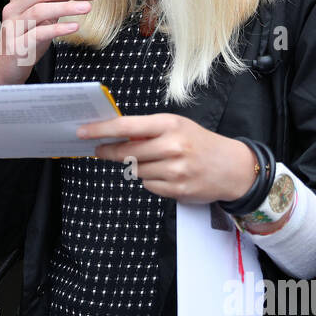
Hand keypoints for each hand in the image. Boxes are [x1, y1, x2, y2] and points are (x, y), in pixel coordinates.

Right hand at [0, 0, 96, 85]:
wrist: (7, 67)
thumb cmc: (27, 39)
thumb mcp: (40, 18)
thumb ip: (53, 3)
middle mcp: (12, 9)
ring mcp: (13, 27)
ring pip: (39, 10)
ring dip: (66, 7)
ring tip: (87, 7)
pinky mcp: (17, 46)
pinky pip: (38, 34)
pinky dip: (58, 28)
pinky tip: (74, 26)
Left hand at [76, 114, 258, 203]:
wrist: (232, 167)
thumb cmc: (199, 143)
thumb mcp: (177, 126)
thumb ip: (148, 130)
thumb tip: (114, 133)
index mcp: (170, 125)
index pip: (126, 126)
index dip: (101, 130)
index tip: (83, 132)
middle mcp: (172, 147)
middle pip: (126, 153)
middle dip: (109, 151)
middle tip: (99, 150)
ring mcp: (174, 170)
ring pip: (135, 171)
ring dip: (136, 166)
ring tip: (154, 161)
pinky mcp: (176, 190)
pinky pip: (148, 185)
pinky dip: (150, 180)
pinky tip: (165, 174)